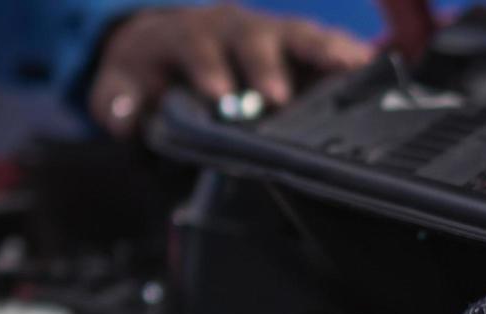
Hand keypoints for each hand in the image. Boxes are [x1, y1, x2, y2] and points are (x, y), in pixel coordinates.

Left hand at [90, 3, 372, 136]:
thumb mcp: (115, 87)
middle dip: (264, 64)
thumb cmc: (141, 73)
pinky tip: (370, 65)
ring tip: (350, 68)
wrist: (158, 46)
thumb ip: (115, 102)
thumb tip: (127, 117)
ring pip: (297, 33)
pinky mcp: (296, 45)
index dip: (208, 67)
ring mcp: (268, 32)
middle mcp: (230, 25)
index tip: (218, 94)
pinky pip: (324, 42)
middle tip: (275, 97)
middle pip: (253, 36)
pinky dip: (346, 51)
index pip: (196, 46)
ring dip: (322, 49)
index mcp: (184, 34)